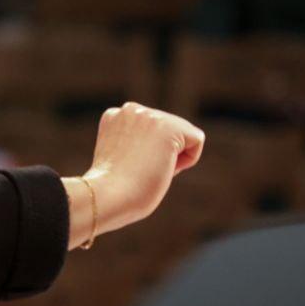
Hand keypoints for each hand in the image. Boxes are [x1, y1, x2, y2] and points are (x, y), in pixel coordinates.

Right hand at [76, 103, 205, 237]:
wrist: (108, 196)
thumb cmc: (114, 190)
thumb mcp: (121, 158)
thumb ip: (138, 143)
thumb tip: (163, 146)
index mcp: (115, 116)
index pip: (152, 132)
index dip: (147, 155)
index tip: (128, 167)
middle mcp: (130, 109)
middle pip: (170, 131)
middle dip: (162, 154)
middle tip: (138, 170)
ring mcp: (149, 115)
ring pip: (184, 135)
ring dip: (173, 157)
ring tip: (148, 168)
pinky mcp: (168, 126)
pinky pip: (197, 140)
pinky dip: (189, 160)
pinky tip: (164, 166)